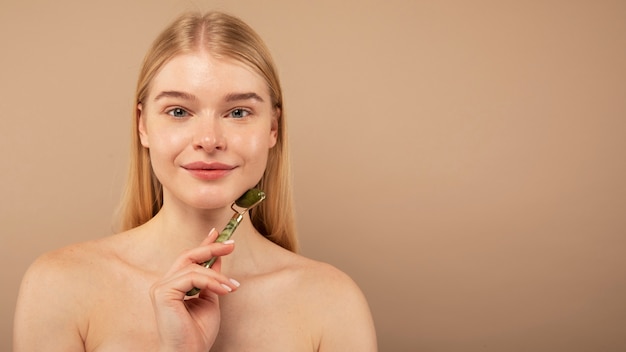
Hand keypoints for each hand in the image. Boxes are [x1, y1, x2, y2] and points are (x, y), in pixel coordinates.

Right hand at [150, 229, 239, 350]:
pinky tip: (224, 290)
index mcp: (173, 285)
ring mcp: (161, 287)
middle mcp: (164, 284)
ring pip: (193, 267)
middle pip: (188, 256)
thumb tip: (217, 257)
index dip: (203, 244)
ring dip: (218, 275)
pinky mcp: (162, 293)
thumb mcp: (210, 299)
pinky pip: (192, 277)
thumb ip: (211, 279)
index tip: (217, 232)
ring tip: (232, 286)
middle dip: (211, 247)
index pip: (188, 259)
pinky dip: (211, 281)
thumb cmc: (198, 333)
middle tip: (231, 245)